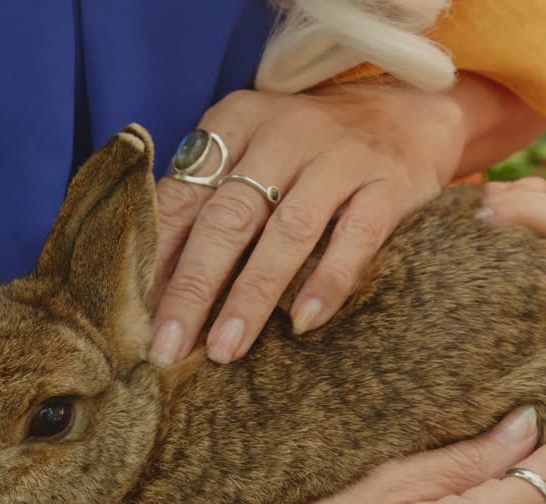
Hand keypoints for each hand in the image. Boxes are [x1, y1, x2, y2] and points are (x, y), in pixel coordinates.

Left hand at [149, 83, 464, 365]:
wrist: (407, 114)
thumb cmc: (307, 151)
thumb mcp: (250, 152)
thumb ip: (207, 202)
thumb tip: (156, 288)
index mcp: (236, 123)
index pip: (184, 195)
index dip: (158, 258)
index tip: (138, 315)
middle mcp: (285, 134)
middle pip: (228, 218)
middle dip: (193, 288)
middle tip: (169, 346)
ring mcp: (340, 158)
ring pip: (287, 232)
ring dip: (252, 296)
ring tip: (225, 348)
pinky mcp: (388, 184)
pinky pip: (355, 237)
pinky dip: (327, 281)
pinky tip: (302, 322)